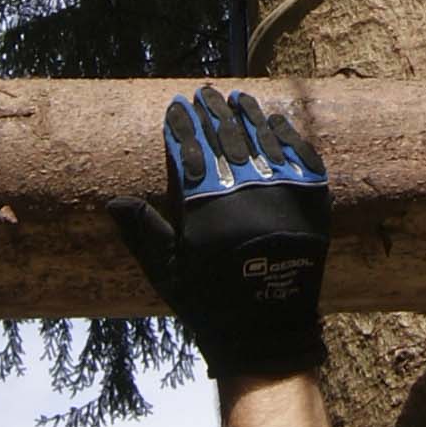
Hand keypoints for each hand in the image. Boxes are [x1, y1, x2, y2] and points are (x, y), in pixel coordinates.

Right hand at [111, 90, 330, 374]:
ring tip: (236, 97)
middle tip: (204, 92)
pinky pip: (303, 160)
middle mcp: (248, 197)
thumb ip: (143, 232)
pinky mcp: (313, 205)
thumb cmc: (210, 305)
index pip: (191, 153)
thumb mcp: (168, 272)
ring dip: (249, 115)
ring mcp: (285, 198)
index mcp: (208, 212)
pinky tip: (276, 122)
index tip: (175, 106)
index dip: (181, 127)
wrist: (268, 333)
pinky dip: (289, 137)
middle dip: (212, 112)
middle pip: (228, 140)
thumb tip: (112, 202)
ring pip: (265, 142)